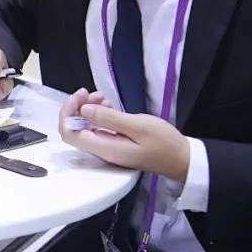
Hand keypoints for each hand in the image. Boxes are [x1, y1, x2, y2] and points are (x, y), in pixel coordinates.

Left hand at [59, 88, 190, 182]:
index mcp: (105, 148)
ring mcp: (108, 148)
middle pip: (74, 129)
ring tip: (102, 96)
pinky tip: (108, 105)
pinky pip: (98, 128)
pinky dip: (98, 114)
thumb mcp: (138, 126)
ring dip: (88, 109)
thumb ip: (109, 118)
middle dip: (77, 107)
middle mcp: (102, 151)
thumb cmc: (164, 143)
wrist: (183, 159)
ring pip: (86, 127)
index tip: (80, 96)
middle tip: (91, 93)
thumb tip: (83, 110)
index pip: (70, 133)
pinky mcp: (115, 144)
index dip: (68, 112)